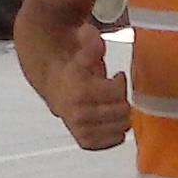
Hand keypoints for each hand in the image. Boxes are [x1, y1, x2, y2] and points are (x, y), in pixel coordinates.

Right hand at [47, 20, 130, 149]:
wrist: (54, 88)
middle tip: (114, 92)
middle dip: (121, 99)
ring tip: (113, 105)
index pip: (117, 93)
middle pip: (122, 111)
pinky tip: (111, 121)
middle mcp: (79, 114)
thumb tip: (92, 35)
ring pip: (121, 128)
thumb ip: (89, 46)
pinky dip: (117, 132)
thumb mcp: (80, 54)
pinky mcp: (85, 141)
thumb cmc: (72, 72)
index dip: (120, 82)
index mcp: (79, 92)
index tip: (116, 77)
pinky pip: (113, 141)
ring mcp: (82, 130)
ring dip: (121, 116)